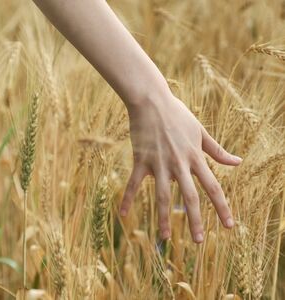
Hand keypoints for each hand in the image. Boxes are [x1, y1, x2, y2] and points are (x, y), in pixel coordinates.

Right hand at [119, 90, 241, 242]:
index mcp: (195, 158)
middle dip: (195, 220)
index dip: (222, 207)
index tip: (229, 225)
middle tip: (199, 242)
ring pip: (162, 195)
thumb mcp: (200, 131)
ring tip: (166, 238)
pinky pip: (134, 184)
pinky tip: (123, 214)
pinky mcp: (141, 160)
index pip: (213, 187)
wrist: (151, 101)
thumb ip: (217, 150)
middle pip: (190, 197)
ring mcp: (159, 164)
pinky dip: (128, 199)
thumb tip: (238, 162)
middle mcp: (179, 164)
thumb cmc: (177, 114)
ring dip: (164, 218)